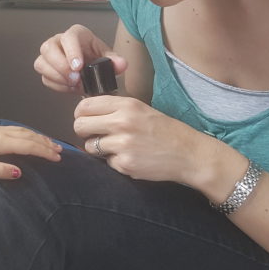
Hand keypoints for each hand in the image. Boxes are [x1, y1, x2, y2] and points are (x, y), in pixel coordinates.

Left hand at [0, 125, 61, 178]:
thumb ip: (0, 170)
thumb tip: (20, 172)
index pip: (28, 145)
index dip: (44, 151)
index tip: (57, 158)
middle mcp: (1, 131)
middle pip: (29, 136)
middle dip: (46, 143)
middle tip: (60, 151)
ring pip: (24, 131)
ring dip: (39, 137)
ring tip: (52, 144)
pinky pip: (17, 130)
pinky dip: (29, 134)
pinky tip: (32, 137)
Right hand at [34, 24, 126, 93]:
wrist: (90, 66)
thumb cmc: (96, 56)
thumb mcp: (108, 56)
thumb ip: (115, 60)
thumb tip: (121, 64)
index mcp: (75, 34)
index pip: (68, 38)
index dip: (71, 52)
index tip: (78, 67)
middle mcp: (58, 41)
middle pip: (48, 49)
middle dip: (60, 66)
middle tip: (75, 79)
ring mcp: (49, 55)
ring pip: (41, 63)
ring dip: (56, 77)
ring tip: (73, 84)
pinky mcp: (45, 69)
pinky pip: (45, 78)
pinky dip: (57, 85)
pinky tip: (69, 88)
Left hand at [73, 95, 214, 183]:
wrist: (189, 153)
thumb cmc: (165, 131)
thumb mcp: (140, 109)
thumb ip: (115, 109)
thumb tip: (86, 111)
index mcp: (126, 105)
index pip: (84, 106)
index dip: (81, 114)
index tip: (87, 119)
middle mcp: (122, 122)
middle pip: (80, 126)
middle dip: (85, 132)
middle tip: (96, 135)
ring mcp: (122, 144)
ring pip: (90, 146)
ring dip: (99, 149)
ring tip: (118, 147)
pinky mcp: (125, 164)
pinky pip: (106, 162)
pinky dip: (115, 162)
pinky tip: (131, 158)